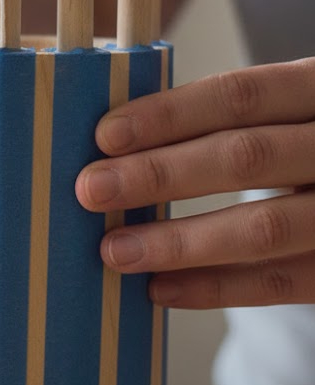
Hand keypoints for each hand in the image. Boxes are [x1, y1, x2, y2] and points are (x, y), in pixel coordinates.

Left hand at [76, 58, 314, 307]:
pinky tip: (159, 289)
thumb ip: (229, 119)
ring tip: (114, 251)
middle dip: (159, 175)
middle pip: (245, 157)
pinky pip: (282, 282)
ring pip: (265, 228)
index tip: (105, 135)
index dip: (170, 114)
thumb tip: (118, 142)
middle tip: (91, 190)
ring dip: (179, 242)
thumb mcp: (288, 109)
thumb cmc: (307, 138)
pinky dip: (215, 288)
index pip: (240, 95)